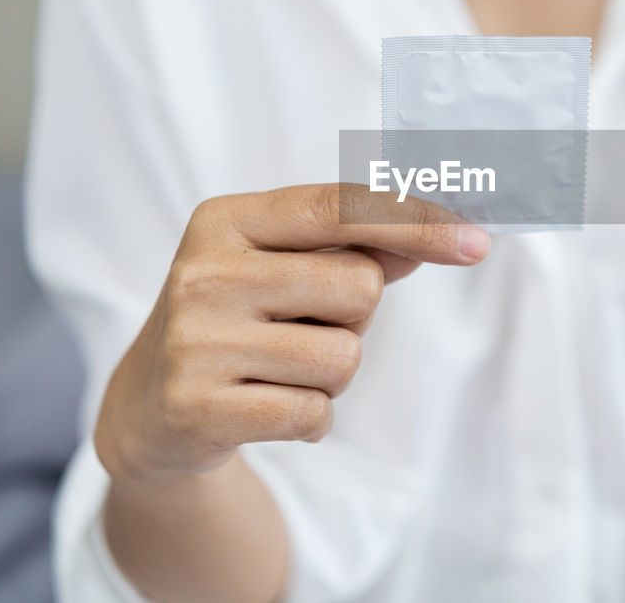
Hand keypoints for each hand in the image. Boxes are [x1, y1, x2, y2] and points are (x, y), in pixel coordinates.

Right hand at [94, 183, 488, 481]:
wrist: (147, 405)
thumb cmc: (239, 319)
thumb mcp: (284, 267)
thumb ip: (359, 247)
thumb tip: (444, 231)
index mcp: (226, 220)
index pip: (340, 207)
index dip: (416, 220)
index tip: (477, 241)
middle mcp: (204, 272)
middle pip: (359, 287)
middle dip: (356, 317)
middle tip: (305, 327)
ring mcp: (196, 341)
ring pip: (344, 357)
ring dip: (333, 374)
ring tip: (281, 370)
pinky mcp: (199, 407)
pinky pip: (315, 412)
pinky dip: (313, 418)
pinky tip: (268, 407)